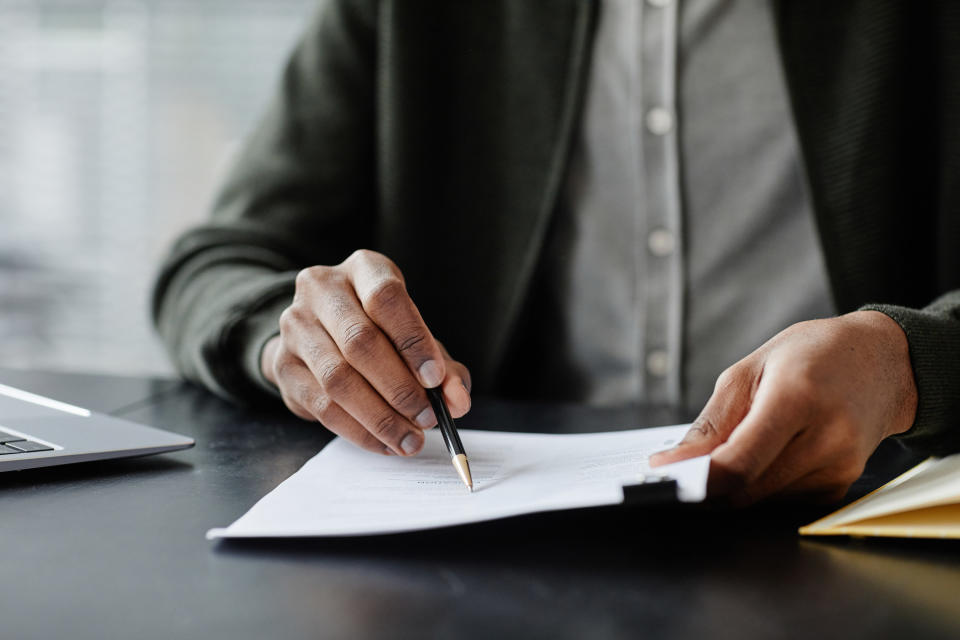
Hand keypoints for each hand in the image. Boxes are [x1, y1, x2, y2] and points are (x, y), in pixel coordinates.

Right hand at [261, 249, 471, 455]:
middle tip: (427, 419)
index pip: (386, 297)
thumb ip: (445, 368)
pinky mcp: (283, 364)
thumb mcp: (418, 338)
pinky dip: (359, 431)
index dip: (413, 340)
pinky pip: (322, 405)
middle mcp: (322, 288)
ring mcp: (296, 325)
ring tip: (410, 439)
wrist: (319, 333)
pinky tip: (385, 443)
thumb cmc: (381, 332)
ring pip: (338, 378)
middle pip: (359, 341)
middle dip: (399, 388)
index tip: (435, 379)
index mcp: (363, 268)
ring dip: (379, 416)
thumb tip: (457, 401)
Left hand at [650, 311, 917, 503]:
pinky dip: (763, 481)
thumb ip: (711, 423)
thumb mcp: (748, 370)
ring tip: (744, 439)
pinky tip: (772, 450)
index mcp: (797, 399)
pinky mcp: (841, 485)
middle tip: (688, 463)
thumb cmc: (811, 355)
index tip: (664, 476)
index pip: (739, 463)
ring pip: (761, 497)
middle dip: (710, 481)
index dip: (697, 479)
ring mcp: (839, 466)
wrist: (882, 362)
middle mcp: (826, 438)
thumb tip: (675, 462)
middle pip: (746, 488)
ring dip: (737, 481)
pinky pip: (783, 498)